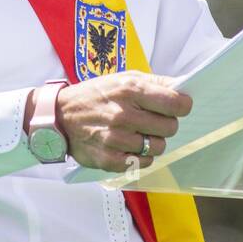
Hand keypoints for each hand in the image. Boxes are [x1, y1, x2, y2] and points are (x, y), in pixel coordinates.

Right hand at [53, 71, 191, 172]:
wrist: (59, 116)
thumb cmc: (95, 95)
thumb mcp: (123, 78)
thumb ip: (154, 83)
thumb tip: (183, 88)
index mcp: (130, 90)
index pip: (175, 103)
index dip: (182, 106)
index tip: (178, 106)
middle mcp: (124, 114)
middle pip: (170, 127)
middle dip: (165, 124)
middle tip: (151, 120)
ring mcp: (116, 139)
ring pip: (158, 147)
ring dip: (152, 141)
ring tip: (137, 133)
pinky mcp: (109, 159)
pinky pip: (143, 163)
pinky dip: (140, 156)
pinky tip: (128, 145)